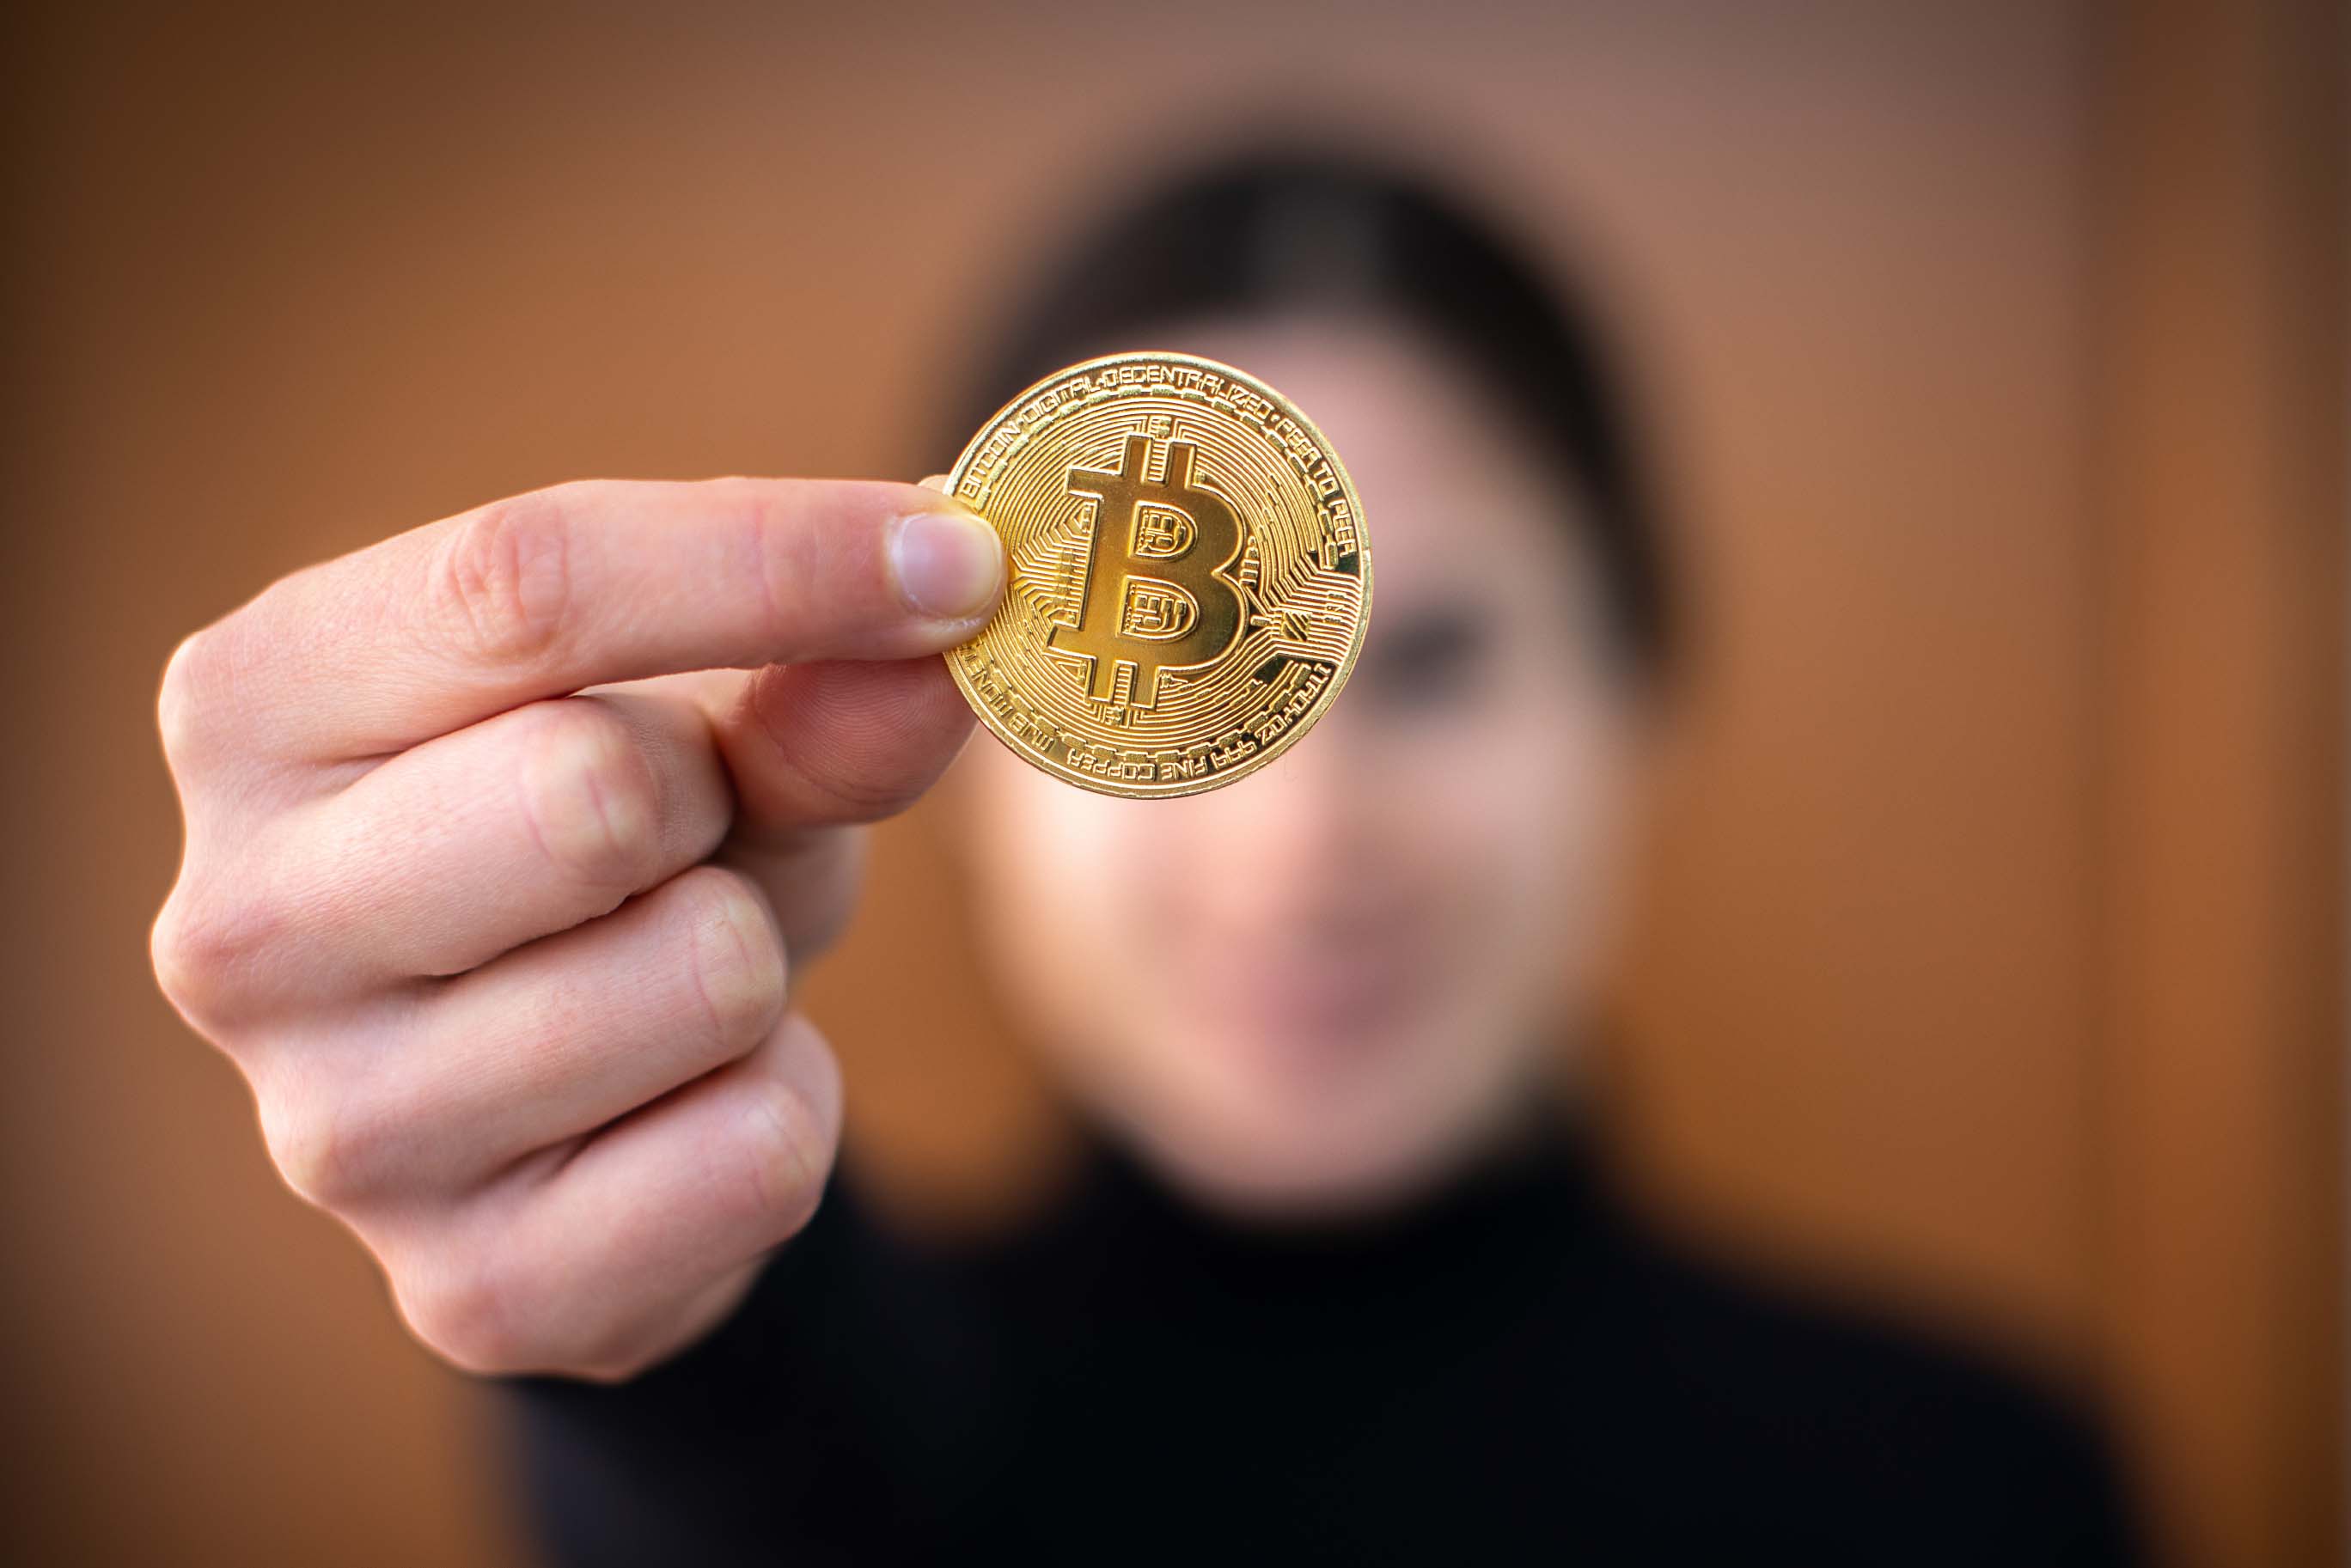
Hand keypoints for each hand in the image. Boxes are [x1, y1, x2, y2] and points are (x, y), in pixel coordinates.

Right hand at [150, 477, 1003, 1378]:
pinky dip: (785, 1110)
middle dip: (719, 796)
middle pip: (588, 789)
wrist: (577, 1096)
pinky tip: (699, 1102)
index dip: (778, 558)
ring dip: (760, 961)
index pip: (523, 582)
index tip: (964, 557)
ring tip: (686, 967)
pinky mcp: (467, 1289)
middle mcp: (240, 926)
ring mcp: (335, 1133)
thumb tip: (941, 639)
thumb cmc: (623, 842)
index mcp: (257, 708)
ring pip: (698, 976)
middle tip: (701, 827)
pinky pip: (751, 1158)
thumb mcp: (716, 724)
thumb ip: (817, 681)